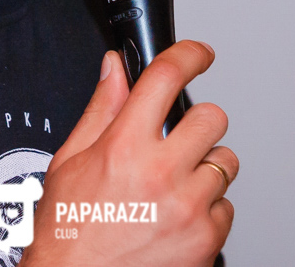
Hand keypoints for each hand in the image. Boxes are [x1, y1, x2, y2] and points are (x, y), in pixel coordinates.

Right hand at [22, 41, 235, 266]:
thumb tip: (115, 69)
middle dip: (195, 126)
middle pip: (212, 118)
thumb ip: (102, 109)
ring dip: (203, 169)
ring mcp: (189, 209)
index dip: (189, 55)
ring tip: (171, 189)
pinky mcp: (207, 240)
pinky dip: (207, 210)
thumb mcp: (71, 162)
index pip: (166, 78)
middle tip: (175, 143)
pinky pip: (226, 207)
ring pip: (225, 163)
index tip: (199, 54)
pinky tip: (176, 218)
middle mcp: (160, 175)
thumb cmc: (68, 234)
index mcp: (124, 148)